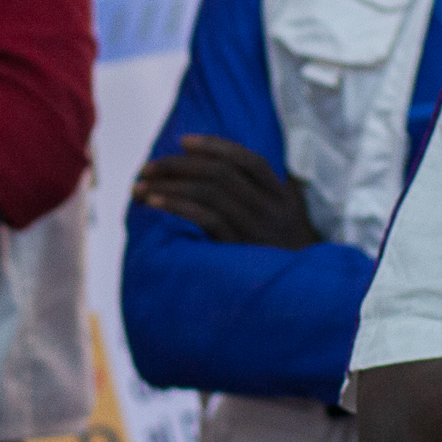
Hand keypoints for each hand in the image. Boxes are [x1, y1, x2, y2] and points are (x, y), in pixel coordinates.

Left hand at [130, 136, 321, 248]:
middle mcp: (272, 210)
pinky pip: (206, 219)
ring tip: (140, 186)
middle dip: (179, 165)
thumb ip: (267, 198)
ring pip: (210, 192)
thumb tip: (227, 174)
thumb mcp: (287, 224)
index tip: (184, 141)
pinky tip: (154, 203)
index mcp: (283, 198)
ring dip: (170, 185)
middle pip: (222, 173)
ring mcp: (257, 229)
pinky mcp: (240, 250)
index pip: (250, 161)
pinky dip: (177, 206)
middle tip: (147, 168)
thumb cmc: (284, 260)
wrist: (301, 300)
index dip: (216, 146)